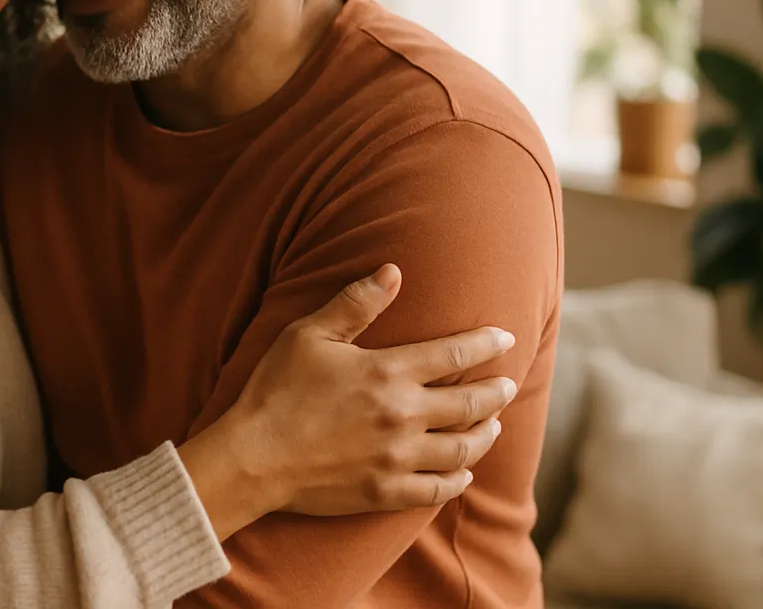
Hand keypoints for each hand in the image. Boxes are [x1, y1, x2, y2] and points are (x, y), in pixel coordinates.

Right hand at [182, 264, 516, 536]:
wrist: (254, 457)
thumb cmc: (276, 389)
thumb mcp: (308, 335)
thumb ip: (355, 303)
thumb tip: (393, 271)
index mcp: (388, 372)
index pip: (455, 353)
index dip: (486, 343)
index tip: (505, 337)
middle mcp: (403, 415)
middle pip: (471, 404)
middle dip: (497, 391)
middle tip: (509, 384)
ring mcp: (398, 457)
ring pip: (463, 449)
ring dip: (485, 434)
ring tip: (494, 425)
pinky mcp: (386, 492)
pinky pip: (438, 489)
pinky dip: (457, 480)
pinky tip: (463, 472)